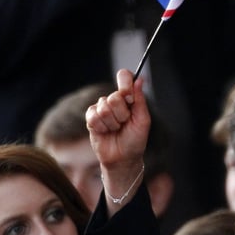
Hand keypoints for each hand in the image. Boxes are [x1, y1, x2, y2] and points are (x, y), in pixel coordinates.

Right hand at [86, 69, 149, 212]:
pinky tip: (105, 132)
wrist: (122, 158)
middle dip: (121, 113)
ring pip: (103, 107)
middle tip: (125, 123)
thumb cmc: (135, 140)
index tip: (128, 97)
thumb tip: (140, 79)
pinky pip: (93, 116)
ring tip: (116, 129)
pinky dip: (101, 126)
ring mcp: (102, 108)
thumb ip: (140, 100)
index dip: (125, 83)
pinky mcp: (91, 118)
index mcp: (130, 98)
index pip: (124, 77)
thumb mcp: (143, 120)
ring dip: (112, 122)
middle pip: (114, 96)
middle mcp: (115, 100)